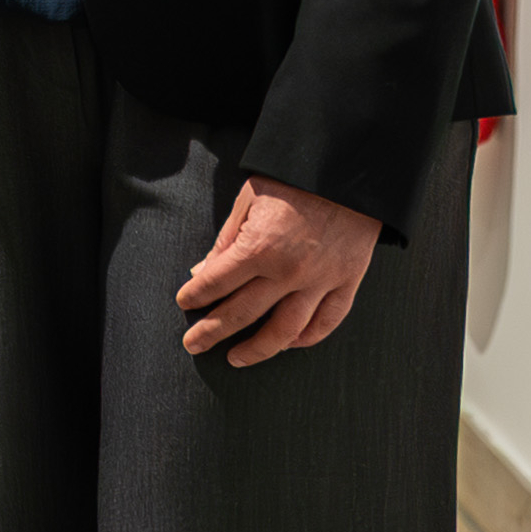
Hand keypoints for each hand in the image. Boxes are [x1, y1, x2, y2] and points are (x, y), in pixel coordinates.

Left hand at [176, 176, 380, 365]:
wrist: (346, 173)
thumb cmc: (291, 183)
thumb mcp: (247, 201)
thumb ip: (226, 241)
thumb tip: (203, 272)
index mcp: (259, 248)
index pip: (216, 283)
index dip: (195, 296)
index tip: (184, 303)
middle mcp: (289, 272)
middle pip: (242, 314)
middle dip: (211, 331)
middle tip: (192, 344)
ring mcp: (320, 281)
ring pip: (285, 331)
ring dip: (257, 349)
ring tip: (236, 358)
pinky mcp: (347, 283)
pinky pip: (327, 321)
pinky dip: (306, 338)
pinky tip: (288, 344)